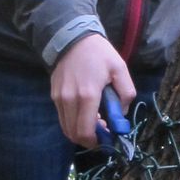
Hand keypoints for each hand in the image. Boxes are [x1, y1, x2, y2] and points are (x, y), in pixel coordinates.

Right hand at [50, 34, 135, 148]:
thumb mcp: (120, 69)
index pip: (85, 132)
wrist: (72, 37)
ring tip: (94, 122)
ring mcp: (59, 98)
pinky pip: (63, 117)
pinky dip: (73, 122)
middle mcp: (69, 100)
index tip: (108, 137)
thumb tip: (120, 114)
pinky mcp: (54, 96)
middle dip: (90, 139)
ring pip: (66, 128)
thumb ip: (126, 94)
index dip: (97, 141)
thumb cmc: (98, 53)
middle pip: (74, 134)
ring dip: (80, 131)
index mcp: (87, 95)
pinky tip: (84, 112)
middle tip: (102, 132)